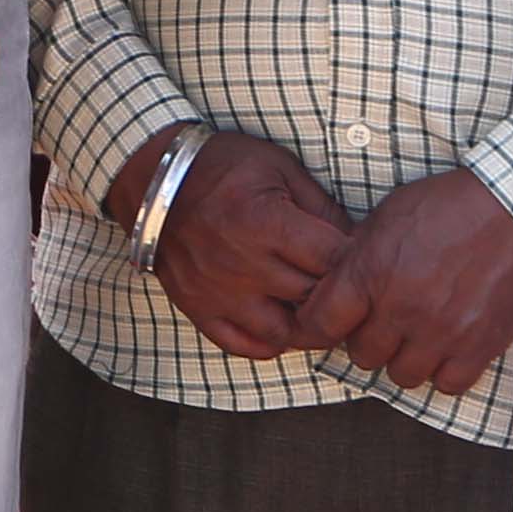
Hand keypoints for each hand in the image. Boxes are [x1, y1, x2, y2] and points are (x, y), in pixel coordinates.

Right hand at [125, 124, 349, 359]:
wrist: (154, 176)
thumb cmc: (221, 166)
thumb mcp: (279, 168)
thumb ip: (321, 206)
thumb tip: (357, 242)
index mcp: (266, 223)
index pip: (334, 262)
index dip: (355, 262)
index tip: (358, 257)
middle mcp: (243, 264)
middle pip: (315, 300)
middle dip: (336, 293)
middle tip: (342, 282)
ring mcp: (219, 291)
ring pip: (284, 333)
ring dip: (304, 323)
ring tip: (309, 305)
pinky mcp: (198, 306)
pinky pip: (240, 345)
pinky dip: (267, 343)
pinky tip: (279, 324)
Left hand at [292, 167, 512, 393]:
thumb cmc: (449, 205)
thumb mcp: (387, 217)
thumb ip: (356, 256)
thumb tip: (333, 285)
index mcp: (371, 273)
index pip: (319, 325)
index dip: (313, 329)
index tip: (321, 327)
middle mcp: (402, 308)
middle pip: (362, 355)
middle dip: (366, 339)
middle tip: (382, 321)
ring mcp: (442, 332)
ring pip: (402, 375)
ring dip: (404, 358)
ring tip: (415, 335)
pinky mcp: (480, 346)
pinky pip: (447, 384)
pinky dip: (443, 371)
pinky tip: (446, 347)